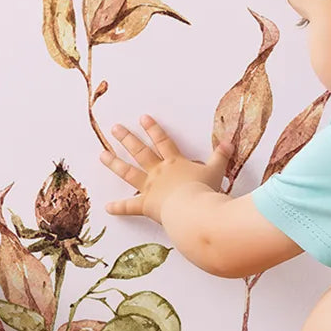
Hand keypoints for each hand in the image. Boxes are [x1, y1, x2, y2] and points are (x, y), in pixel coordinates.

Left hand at [100, 116, 229, 222]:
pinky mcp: (146, 205)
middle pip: (140, 151)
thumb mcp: (216, 170)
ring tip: (102, 154)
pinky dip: (118, 208)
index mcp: (175, 162)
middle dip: (127, 138)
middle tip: (115, 128)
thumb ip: (221, 156)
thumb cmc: (205, 191)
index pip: (163, 141)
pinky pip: (130, 206)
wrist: (195, 211)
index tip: (142, 118)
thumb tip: (229, 142)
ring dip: (114, 163)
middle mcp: (159, 172)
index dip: (153, 128)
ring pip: (128, 173)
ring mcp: (150, 188)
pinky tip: (107, 207)